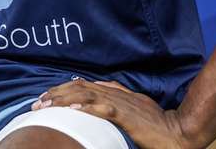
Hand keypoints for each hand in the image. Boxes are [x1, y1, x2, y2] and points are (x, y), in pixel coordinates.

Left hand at [32, 79, 191, 148]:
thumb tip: (97, 96)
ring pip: (85, 95)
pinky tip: (71, 110)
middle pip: (79, 87)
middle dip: (56, 94)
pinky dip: (85, 108)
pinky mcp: (126, 116)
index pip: (83, 85)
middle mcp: (115, 93)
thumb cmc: (156, 122)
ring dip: (63, 99)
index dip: (62, 89)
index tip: (46, 97)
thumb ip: (116, 101)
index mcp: (116, 92)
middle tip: (37, 102)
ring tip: (46, 105)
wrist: (178, 131)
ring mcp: (120, 103)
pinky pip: (102, 109)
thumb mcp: (133, 108)